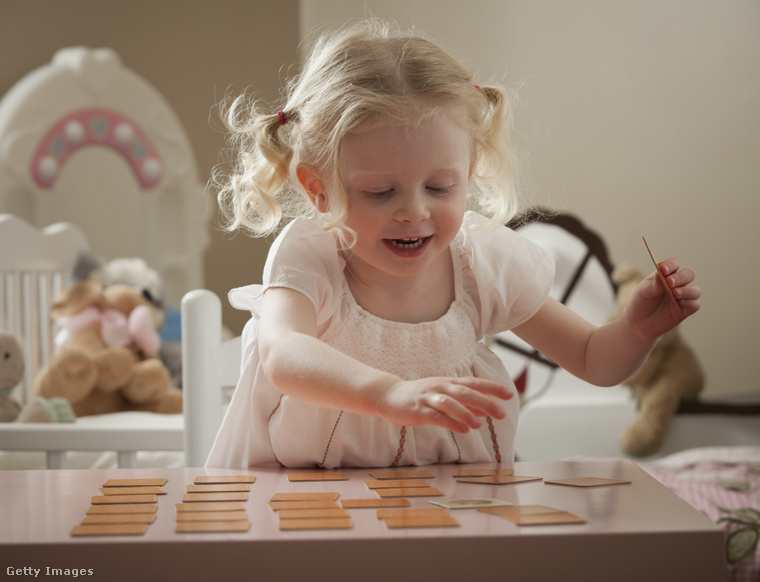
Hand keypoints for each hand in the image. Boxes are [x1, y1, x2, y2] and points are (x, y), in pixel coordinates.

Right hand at [374, 376, 512, 433]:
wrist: (388, 395)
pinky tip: (463, 429)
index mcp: (448, 383)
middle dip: (485, 402)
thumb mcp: (444, 397)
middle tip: (502, 413)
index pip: (474, 383)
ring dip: (466, 412)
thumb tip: (486, 411)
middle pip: (466, 392)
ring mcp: (429, 398)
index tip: (510, 394)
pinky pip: (436, 416)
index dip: (492, 388)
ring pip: (450, 402)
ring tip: (479, 424)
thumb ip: (465, 404)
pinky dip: (451, 422)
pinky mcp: (418, 410)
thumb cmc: (419, 397)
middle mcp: (441, 387)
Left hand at [625, 257, 700, 340]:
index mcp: (666, 275)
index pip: (674, 264)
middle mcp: (677, 284)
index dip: (670, 264)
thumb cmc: (641, 303)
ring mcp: (683, 297)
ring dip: (687, 290)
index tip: (663, 269)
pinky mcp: (686, 310)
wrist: (638, 323)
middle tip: (670, 282)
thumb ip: (653, 284)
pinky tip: (680, 303)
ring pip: (695, 290)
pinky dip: (690, 302)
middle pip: (688, 274)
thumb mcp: (643, 292)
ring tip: (675, 293)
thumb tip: (661, 273)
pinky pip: (695, 305)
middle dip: (680, 277)